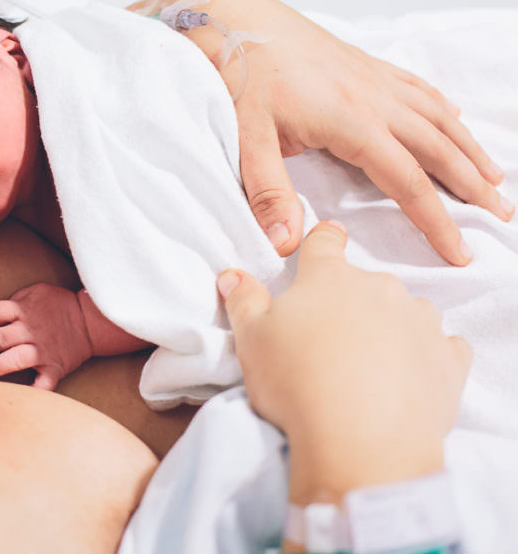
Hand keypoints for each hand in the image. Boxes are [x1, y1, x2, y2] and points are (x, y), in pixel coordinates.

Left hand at [0, 283, 92, 389]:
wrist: (91, 321)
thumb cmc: (60, 304)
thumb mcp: (37, 291)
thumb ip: (16, 299)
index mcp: (24, 310)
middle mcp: (30, 331)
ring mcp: (42, 350)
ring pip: (12, 359)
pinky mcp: (54, 367)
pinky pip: (43, 383)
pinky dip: (33, 393)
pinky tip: (19, 401)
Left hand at [131, 0, 511, 264]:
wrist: (236, 19)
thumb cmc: (240, 75)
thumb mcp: (247, 139)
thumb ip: (269, 193)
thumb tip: (286, 244)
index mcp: (352, 123)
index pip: (407, 182)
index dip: (435, 220)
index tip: (459, 251)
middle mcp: (374, 99)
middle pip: (437, 149)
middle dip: (471, 184)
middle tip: (501, 214)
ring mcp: (372, 78)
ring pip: (436, 117)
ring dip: (468, 148)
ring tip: (494, 176)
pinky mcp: (363, 64)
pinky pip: (416, 88)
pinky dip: (441, 108)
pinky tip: (454, 119)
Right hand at [218, 221, 472, 501]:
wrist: (361, 440)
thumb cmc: (296, 382)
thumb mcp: (251, 340)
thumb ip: (243, 300)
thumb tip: (232, 274)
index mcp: (329, 278)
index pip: (325, 241)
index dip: (322, 240)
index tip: (324, 242)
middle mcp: (380, 287)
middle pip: (365, 282)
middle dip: (350, 302)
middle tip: (330, 338)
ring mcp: (420, 321)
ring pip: (406, 311)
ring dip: (390, 327)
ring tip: (369, 365)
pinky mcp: (449, 358)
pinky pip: (443, 347)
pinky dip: (428, 356)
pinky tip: (409, 378)